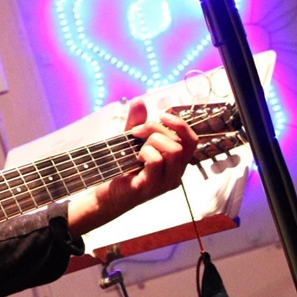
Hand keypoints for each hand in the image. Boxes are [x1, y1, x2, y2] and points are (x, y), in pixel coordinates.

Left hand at [68, 97, 198, 234]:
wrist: (104, 195)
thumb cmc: (121, 170)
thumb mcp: (130, 142)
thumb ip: (137, 122)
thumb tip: (139, 100)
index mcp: (176, 164)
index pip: (192, 140)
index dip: (180, 124)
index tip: (161, 116)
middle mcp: (175, 175)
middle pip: (181, 143)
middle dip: (157, 129)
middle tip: (136, 132)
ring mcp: (164, 183)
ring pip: (173, 151)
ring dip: (152, 141)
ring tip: (137, 147)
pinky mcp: (149, 188)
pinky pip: (156, 162)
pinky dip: (145, 152)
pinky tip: (136, 157)